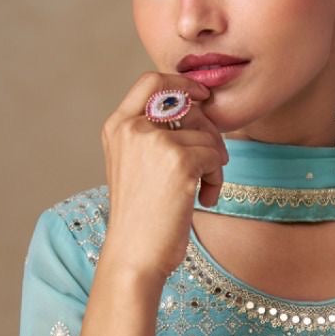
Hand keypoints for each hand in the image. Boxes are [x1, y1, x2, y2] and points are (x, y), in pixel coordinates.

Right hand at [100, 71, 228, 280]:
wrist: (135, 254)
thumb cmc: (141, 217)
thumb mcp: (135, 165)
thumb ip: (154, 134)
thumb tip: (200, 107)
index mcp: (117, 126)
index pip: (151, 81)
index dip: (182, 82)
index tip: (202, 96)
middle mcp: (132, 127)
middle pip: (189, 106)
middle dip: (209, 133)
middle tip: (212, 163)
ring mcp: (155, 141)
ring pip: (208, 136)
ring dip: (215, 165)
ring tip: (201, 192)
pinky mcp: (179, 160)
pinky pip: (216, 157)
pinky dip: (217, 180)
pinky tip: (204, 200)